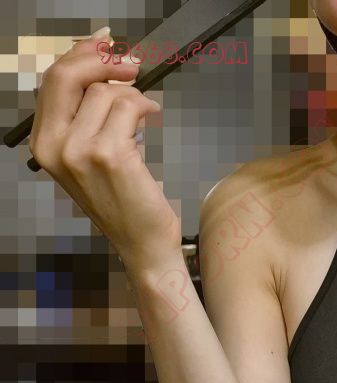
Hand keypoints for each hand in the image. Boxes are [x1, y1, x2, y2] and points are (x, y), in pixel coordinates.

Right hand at [28, 26, 181, 272]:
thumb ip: (85, 116)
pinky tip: (152, 115)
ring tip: (145, 112)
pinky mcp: (110, 154)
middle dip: (101, 60)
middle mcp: (55, 148)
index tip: (103, 42)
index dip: (79, 55)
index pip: (52, 82)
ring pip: (105, 92)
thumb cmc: (124, 203)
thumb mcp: (91, 159)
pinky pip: (128, 106)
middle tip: (131, 63)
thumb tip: (99, 65)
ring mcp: (80, 151)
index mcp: (44, 146)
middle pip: (67, 76)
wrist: (143, 246)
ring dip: (132, 94)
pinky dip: (144, 105)